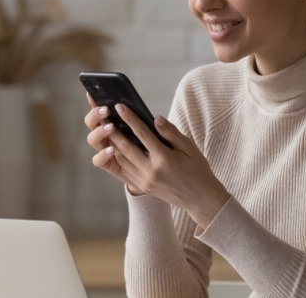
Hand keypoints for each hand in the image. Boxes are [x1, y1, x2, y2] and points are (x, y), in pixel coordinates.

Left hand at [90, 99, 229, 228]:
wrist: (201, 199)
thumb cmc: (198, 171)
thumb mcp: (190, 148)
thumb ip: (171, 133)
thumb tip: (156, 118)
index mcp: (164, 159)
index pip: (142, 134)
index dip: (130, 118)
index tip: (120, 106)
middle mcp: (150, 171)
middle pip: (125, 147)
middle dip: (113, 130)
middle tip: (104, 116)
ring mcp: (144, 181)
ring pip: (121, 160)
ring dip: (111, 143)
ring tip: (106, 129)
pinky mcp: (142, 187)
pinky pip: (123, 170)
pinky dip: (116, 158)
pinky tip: (113, 147)